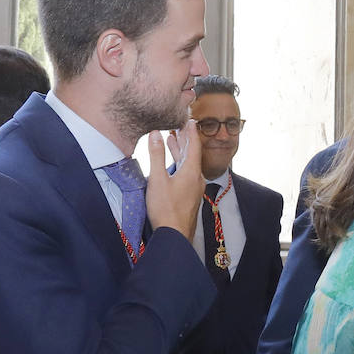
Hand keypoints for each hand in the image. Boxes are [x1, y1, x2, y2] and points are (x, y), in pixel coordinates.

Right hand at [146, 120, 201, 239]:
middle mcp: (197, 178)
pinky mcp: (189, 195)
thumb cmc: (166, 209)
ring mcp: (194, 188)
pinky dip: (180, 163)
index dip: (191, 130)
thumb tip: (156, 134)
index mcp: (192, 171)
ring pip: (188, 164)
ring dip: (180, 151)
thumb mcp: (158, 179)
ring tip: (172, 138)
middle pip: (192, 153)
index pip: (194, 145)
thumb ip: (156, 155)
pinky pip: (187, 173)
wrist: (175, 235)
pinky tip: (172, 163)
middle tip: (179, 124)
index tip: (189, 118)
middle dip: (184, 138)